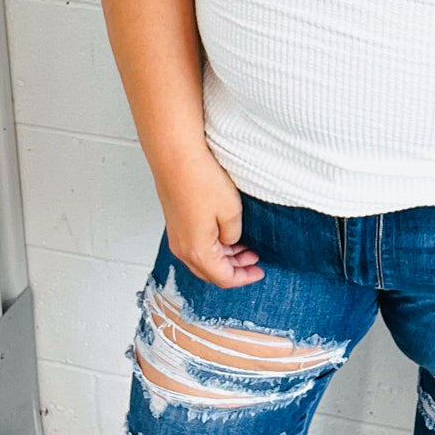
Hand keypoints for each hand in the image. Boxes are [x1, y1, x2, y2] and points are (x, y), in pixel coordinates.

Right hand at [153, 146, 264, 287]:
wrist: (175, 156)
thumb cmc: (200, 179)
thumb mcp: (231, 211)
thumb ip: (234, 234)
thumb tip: (230, 240)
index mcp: (197, 251)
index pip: (223, 278)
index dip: (244, 278)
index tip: (259, 272)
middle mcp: (182, 248)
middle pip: (211, 273)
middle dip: (235, 270)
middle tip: (254, 261)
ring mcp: (176, 236)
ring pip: (202, 259)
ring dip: (224, 258)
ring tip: (244, 248)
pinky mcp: (175, 223)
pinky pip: (195, 245)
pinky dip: (213, 246)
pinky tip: (226, 235)